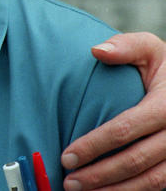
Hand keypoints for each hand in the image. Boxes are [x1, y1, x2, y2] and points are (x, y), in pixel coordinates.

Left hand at [61, 32, 165, 190]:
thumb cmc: (164, 68)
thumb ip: (125, 47)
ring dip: (115, 190)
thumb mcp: (150, 50)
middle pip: (135, 160)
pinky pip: (160, 185)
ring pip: (150, 180)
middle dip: (99, 174)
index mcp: (165, 104)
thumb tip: (96, 51)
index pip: (125, 129)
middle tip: (69, 181)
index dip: (94, 145)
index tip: (67, 156)